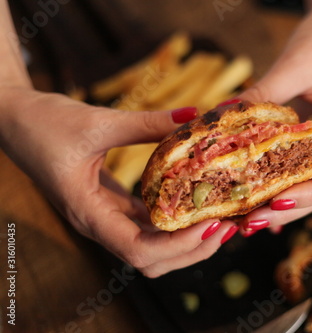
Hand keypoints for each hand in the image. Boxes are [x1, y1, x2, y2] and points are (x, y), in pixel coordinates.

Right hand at [0, 88, 236, 277]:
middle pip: (152, 260)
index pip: (139, 251)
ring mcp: (106, 217)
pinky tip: (195, 204)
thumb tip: (193, 116)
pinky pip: (147, 225)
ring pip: (151, 248)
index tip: (211, 224)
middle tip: (226, 225)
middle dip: (192, 249)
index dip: (179, 246)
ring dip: (186, 240)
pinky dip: (173, 223)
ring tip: (218, 218)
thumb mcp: (97, 122)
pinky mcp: (112, 205)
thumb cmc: (45, 124)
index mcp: (89, 213)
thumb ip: (146, 123)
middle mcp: (99, 224)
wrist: (14, 120)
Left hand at [238, 0, 311, 230]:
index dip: (311, 194)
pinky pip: (296, 168)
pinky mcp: (310, 137)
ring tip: (245, 219)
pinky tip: (254, 201)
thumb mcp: (296, 63)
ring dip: (280, 204)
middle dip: (287, 208)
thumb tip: (222, 117)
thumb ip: (265, 91)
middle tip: (249, 222)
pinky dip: (277, 187)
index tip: (277, 202)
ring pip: (309, 184)